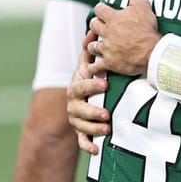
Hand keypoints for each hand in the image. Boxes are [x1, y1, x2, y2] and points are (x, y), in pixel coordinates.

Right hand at [67, 30, 110, 153]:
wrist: (82, 98)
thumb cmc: (89, 78)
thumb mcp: (88, 66)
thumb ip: (90, 52)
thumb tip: (92, 31)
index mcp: (75, 86)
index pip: (80, 86)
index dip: (91, 85)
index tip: (105, 83)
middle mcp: (73, 104)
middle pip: (78, 109)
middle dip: (92, 111)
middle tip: (107, 113)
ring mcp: (75, 119)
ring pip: (80, 127)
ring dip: (93, 129)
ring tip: (107, 129)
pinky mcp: (80, 132)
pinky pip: (81, 142)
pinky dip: (87, 146)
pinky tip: (97, 150)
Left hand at [87, 0, 161, 75]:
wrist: (151, 52)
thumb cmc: (147, 29)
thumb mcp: (143, 6)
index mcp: (113, 18)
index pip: (99, 9)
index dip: (101, 8)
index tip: (103, 9)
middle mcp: (106, 33)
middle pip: (93, 26)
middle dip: (96, 25)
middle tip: (100, 26)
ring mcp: (107, 48)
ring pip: (92, 46)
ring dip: (94, 44)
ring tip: (98, 45)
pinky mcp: (109, 63)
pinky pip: (97, 66)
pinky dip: (95, 66)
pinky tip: (95, 66)